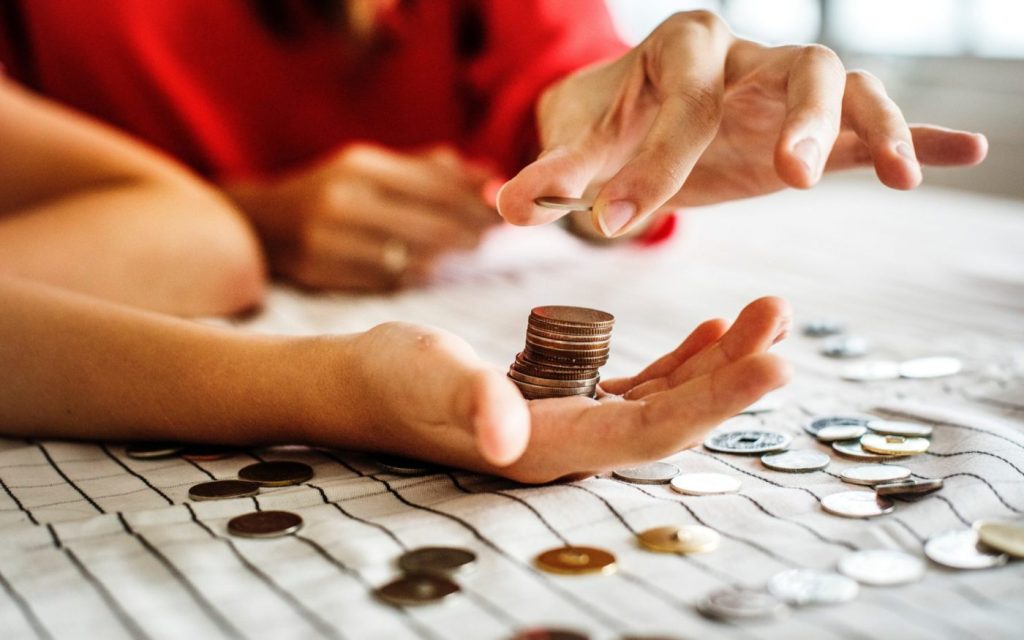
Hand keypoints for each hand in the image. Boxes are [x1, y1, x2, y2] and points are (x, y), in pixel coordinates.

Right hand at [226, 144, 500, 290]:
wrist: (262, 223)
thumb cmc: (331, 191)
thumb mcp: (372, 167)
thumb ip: (430, 170)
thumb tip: (490, 176)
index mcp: (359, 167)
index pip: (434, 187)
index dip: (474, 202)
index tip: (502, 210)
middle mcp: (343, 201)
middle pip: (429, 225)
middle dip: (469, 231)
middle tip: (492, 235)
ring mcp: (329, 241)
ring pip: (411, 258)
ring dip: (446, 257)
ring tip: (466, 249)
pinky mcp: (322, 273)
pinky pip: (386, 281)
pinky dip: (414, 274)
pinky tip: (429, 268)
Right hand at [335, 296, 790, 482]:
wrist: (364, 383)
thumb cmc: (390, 378)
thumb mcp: (428, 378)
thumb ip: (470, 402)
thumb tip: (505, 437)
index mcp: (549, 448)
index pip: (651, 432)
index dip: (716, 404)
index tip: (775, 364)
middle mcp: (573, 446)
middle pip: (674, 417)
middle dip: (734, 375)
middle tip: (782, 321)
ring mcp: (573, 425)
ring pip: (665, 399)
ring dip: (719, 362)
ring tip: (765, 316)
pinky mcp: (567, 401)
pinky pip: (640, 386)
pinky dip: (681, 359)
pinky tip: (711, 333)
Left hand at [498, 11, 987, 236]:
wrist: (634, 116)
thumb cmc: (607, 126)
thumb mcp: (578, 147)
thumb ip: (551, 176)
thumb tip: (506, 206)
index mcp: (681, 49)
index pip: (681, 102)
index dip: (650, 163)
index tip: (616, 224)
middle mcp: (744, 54)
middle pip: (796, 65)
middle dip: (796, 118)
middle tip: (788, 178)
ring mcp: (784, 87)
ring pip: (847, 85)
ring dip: (873, 124)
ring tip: (896, 174)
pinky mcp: (811, 126)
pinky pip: (874, 122)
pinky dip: (916, 135)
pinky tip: (964, 154)